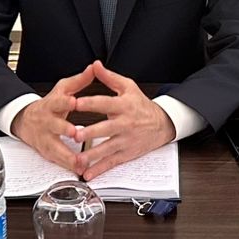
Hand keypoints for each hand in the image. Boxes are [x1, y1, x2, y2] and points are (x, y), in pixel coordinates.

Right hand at [11, 64, 97, 171]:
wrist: (27, 121)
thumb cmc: (50, 105)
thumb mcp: (62, 89)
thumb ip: (79, 81)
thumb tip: (94, 68)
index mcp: (52, 105)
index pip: (57, 101)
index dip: (65, 102)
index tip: (73, 102)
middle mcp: (47, 122)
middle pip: (54, 126)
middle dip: (64, 130)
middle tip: (75, 133)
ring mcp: (46, 138)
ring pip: (56, 147)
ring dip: (67, 155)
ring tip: (80, 161)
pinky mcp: (47, 152)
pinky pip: (58, 160)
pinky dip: (68, 165)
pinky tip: (79, 169)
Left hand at [70, 60, 176, 181]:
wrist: (162, 124)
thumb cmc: (141, 105)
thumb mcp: (128, 87)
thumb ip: (109, 77)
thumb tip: (95, 65)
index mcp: (123, 105)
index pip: (105, 103)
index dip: (91, 102)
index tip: (77, 102)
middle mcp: (125, 124)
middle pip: (106, 128)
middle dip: (91, 132)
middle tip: (76, 134)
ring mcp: (125, 140)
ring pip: (107, 148)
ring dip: (92, 155)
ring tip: (78, 158)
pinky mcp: (126, 154)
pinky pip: (112, 162)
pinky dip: (100, 169)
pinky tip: (88, 173)